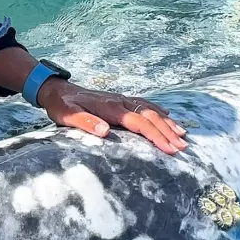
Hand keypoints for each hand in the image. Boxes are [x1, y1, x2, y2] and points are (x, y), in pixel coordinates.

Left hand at [37, 78, 187, 155]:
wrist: (56, 90)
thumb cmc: (62, 106)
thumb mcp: (67, 116)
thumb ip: (85, 122)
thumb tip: (105, 131)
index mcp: (111, 108)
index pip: (140, 123)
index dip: (156, 136)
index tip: (170, 150)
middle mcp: (120, 101)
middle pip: (150, 117)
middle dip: (168, 132)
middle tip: (183, 147)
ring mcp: (121, 99)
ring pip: (150, 109)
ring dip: (167, 122)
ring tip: (183, 134)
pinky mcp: (119, 100)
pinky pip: (144, 104)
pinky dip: (158, 110)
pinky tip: (167, 115)